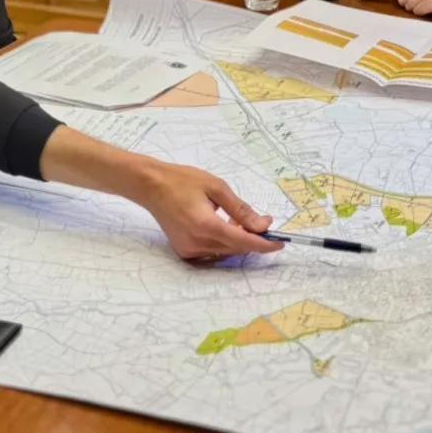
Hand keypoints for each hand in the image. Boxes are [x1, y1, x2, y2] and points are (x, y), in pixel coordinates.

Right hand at [130, 161, 282, 261]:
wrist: (151, 187)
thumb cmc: (183, 181)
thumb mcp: (217, 188)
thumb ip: (241, 210)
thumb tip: (263, 225)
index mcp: (205, 224)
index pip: (242, 241)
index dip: (264, 244)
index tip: (280, 242)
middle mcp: (196, 242)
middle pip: (236, 248)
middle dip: (253, 238)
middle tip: (262, 222)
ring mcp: (189, 249)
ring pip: (225, 251)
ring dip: (238, 239)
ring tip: (236, 219)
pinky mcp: (184, 251)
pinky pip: (213, 251)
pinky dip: (223, 242)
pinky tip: (221, 225)